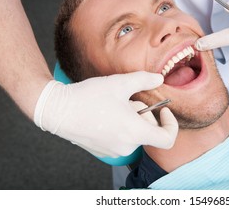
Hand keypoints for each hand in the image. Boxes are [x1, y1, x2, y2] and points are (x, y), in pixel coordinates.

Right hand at [34, 71, 177, 156]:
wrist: (58, 110)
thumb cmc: (88, 97)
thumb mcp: (120, 83)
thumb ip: (144, 80)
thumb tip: (159, 78)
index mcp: (135, 132)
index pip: (167, 139)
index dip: (170, 124)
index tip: (162, 109)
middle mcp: (126, 146)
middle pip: (149, 132)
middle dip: (144, 114)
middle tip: (129, 100)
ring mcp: (114, 151)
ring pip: (135, 134)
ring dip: (132, 119)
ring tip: (115, 106)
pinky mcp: (103, 150)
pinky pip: (122, 139)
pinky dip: (121, 126)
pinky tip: (106, 114)